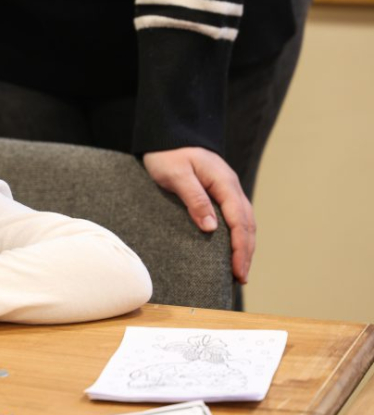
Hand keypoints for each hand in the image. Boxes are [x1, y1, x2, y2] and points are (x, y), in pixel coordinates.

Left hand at [143, 147, 254, 283]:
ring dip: (245, 246)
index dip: (240, 247)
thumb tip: (211, 228)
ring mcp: (227, 190)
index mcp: (224, 183)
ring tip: (240, 271)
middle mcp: (231, 187)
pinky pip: (235, 217)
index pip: (239, 221)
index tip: (237, 270)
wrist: (168, 136)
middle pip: (247, 224)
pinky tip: (232, 249)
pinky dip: (238, 235)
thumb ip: (194, 199)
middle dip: (246, 252)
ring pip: (244, 222)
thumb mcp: (177, 175)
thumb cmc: (168, 154)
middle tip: (241, 278)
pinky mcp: (219, 193)